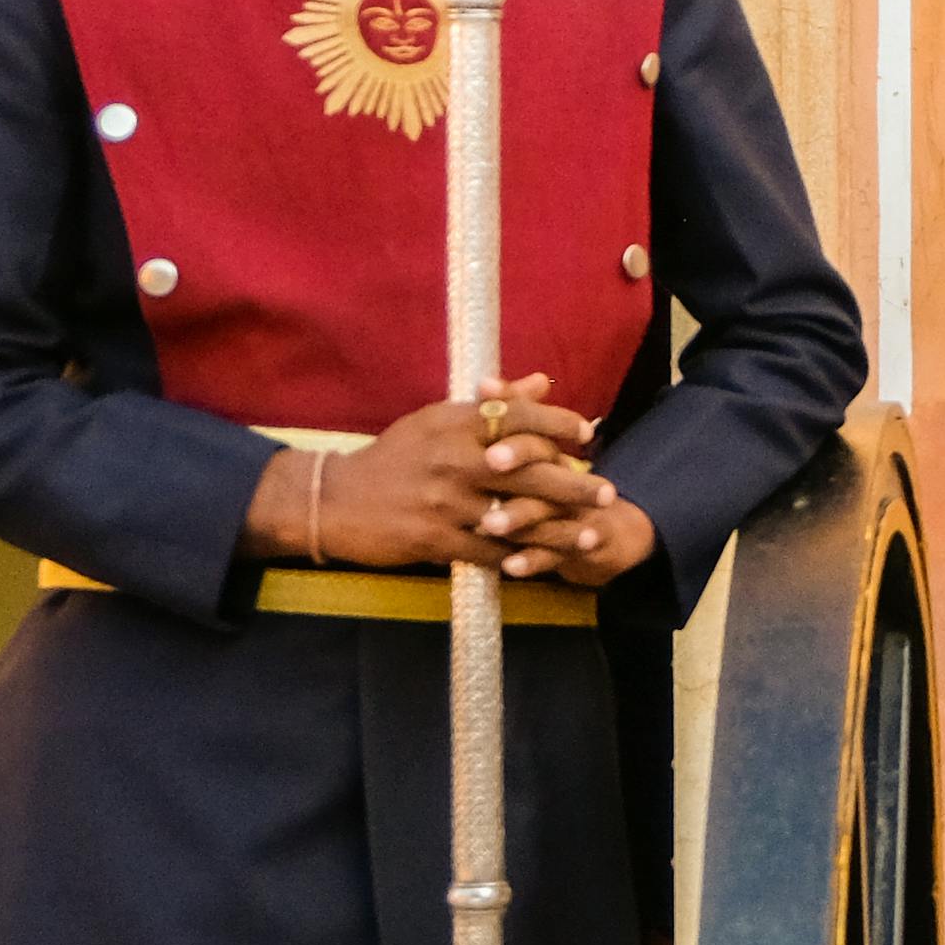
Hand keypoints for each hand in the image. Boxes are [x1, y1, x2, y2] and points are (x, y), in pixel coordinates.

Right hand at [267, 385, 616, 572]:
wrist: (335, 501)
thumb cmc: (393, 458)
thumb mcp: (437, 420)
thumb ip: (493, 405)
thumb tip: (542, 381)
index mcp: (452, 423)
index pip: (515, 415)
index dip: (555, 421)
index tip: (586, 433)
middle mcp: (452, 459)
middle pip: (527, 470)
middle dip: (574, 484)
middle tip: (608, 493)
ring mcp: (445, 501)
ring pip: (516, 518)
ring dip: (557, 530)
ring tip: (589, 535)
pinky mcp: (435, 539)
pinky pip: (490, 553)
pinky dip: (520, 559)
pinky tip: (546, 564)